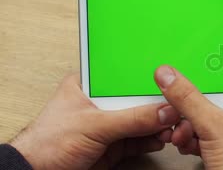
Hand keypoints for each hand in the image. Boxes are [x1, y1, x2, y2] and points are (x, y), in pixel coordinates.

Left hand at [10, 74, 180, 169]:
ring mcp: (108, 124)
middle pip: (137, 100)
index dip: (148, 80)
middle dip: (158, 105)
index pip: (126, 77)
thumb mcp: (94, 125)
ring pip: (141, 120)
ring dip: (158, 125)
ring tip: (173, 126)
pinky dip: (152, 139)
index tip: (170, 84)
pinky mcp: (113, 145)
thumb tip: (163, 111)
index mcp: (90, 86)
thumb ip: (131, 118)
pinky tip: (162, 137)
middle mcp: (101, 103)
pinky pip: (140, 139)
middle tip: (175, 108)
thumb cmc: (47, 145)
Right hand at [154, 52, 222, 169]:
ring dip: (194, 123)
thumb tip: (170, 76)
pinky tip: (189, 143)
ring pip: (215, 115)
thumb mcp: (214, 127)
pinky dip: (199, 137)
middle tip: (184, 101)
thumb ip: (189, 99)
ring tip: (185, 131)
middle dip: (199, 101)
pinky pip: (214, 133)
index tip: (206, 49)